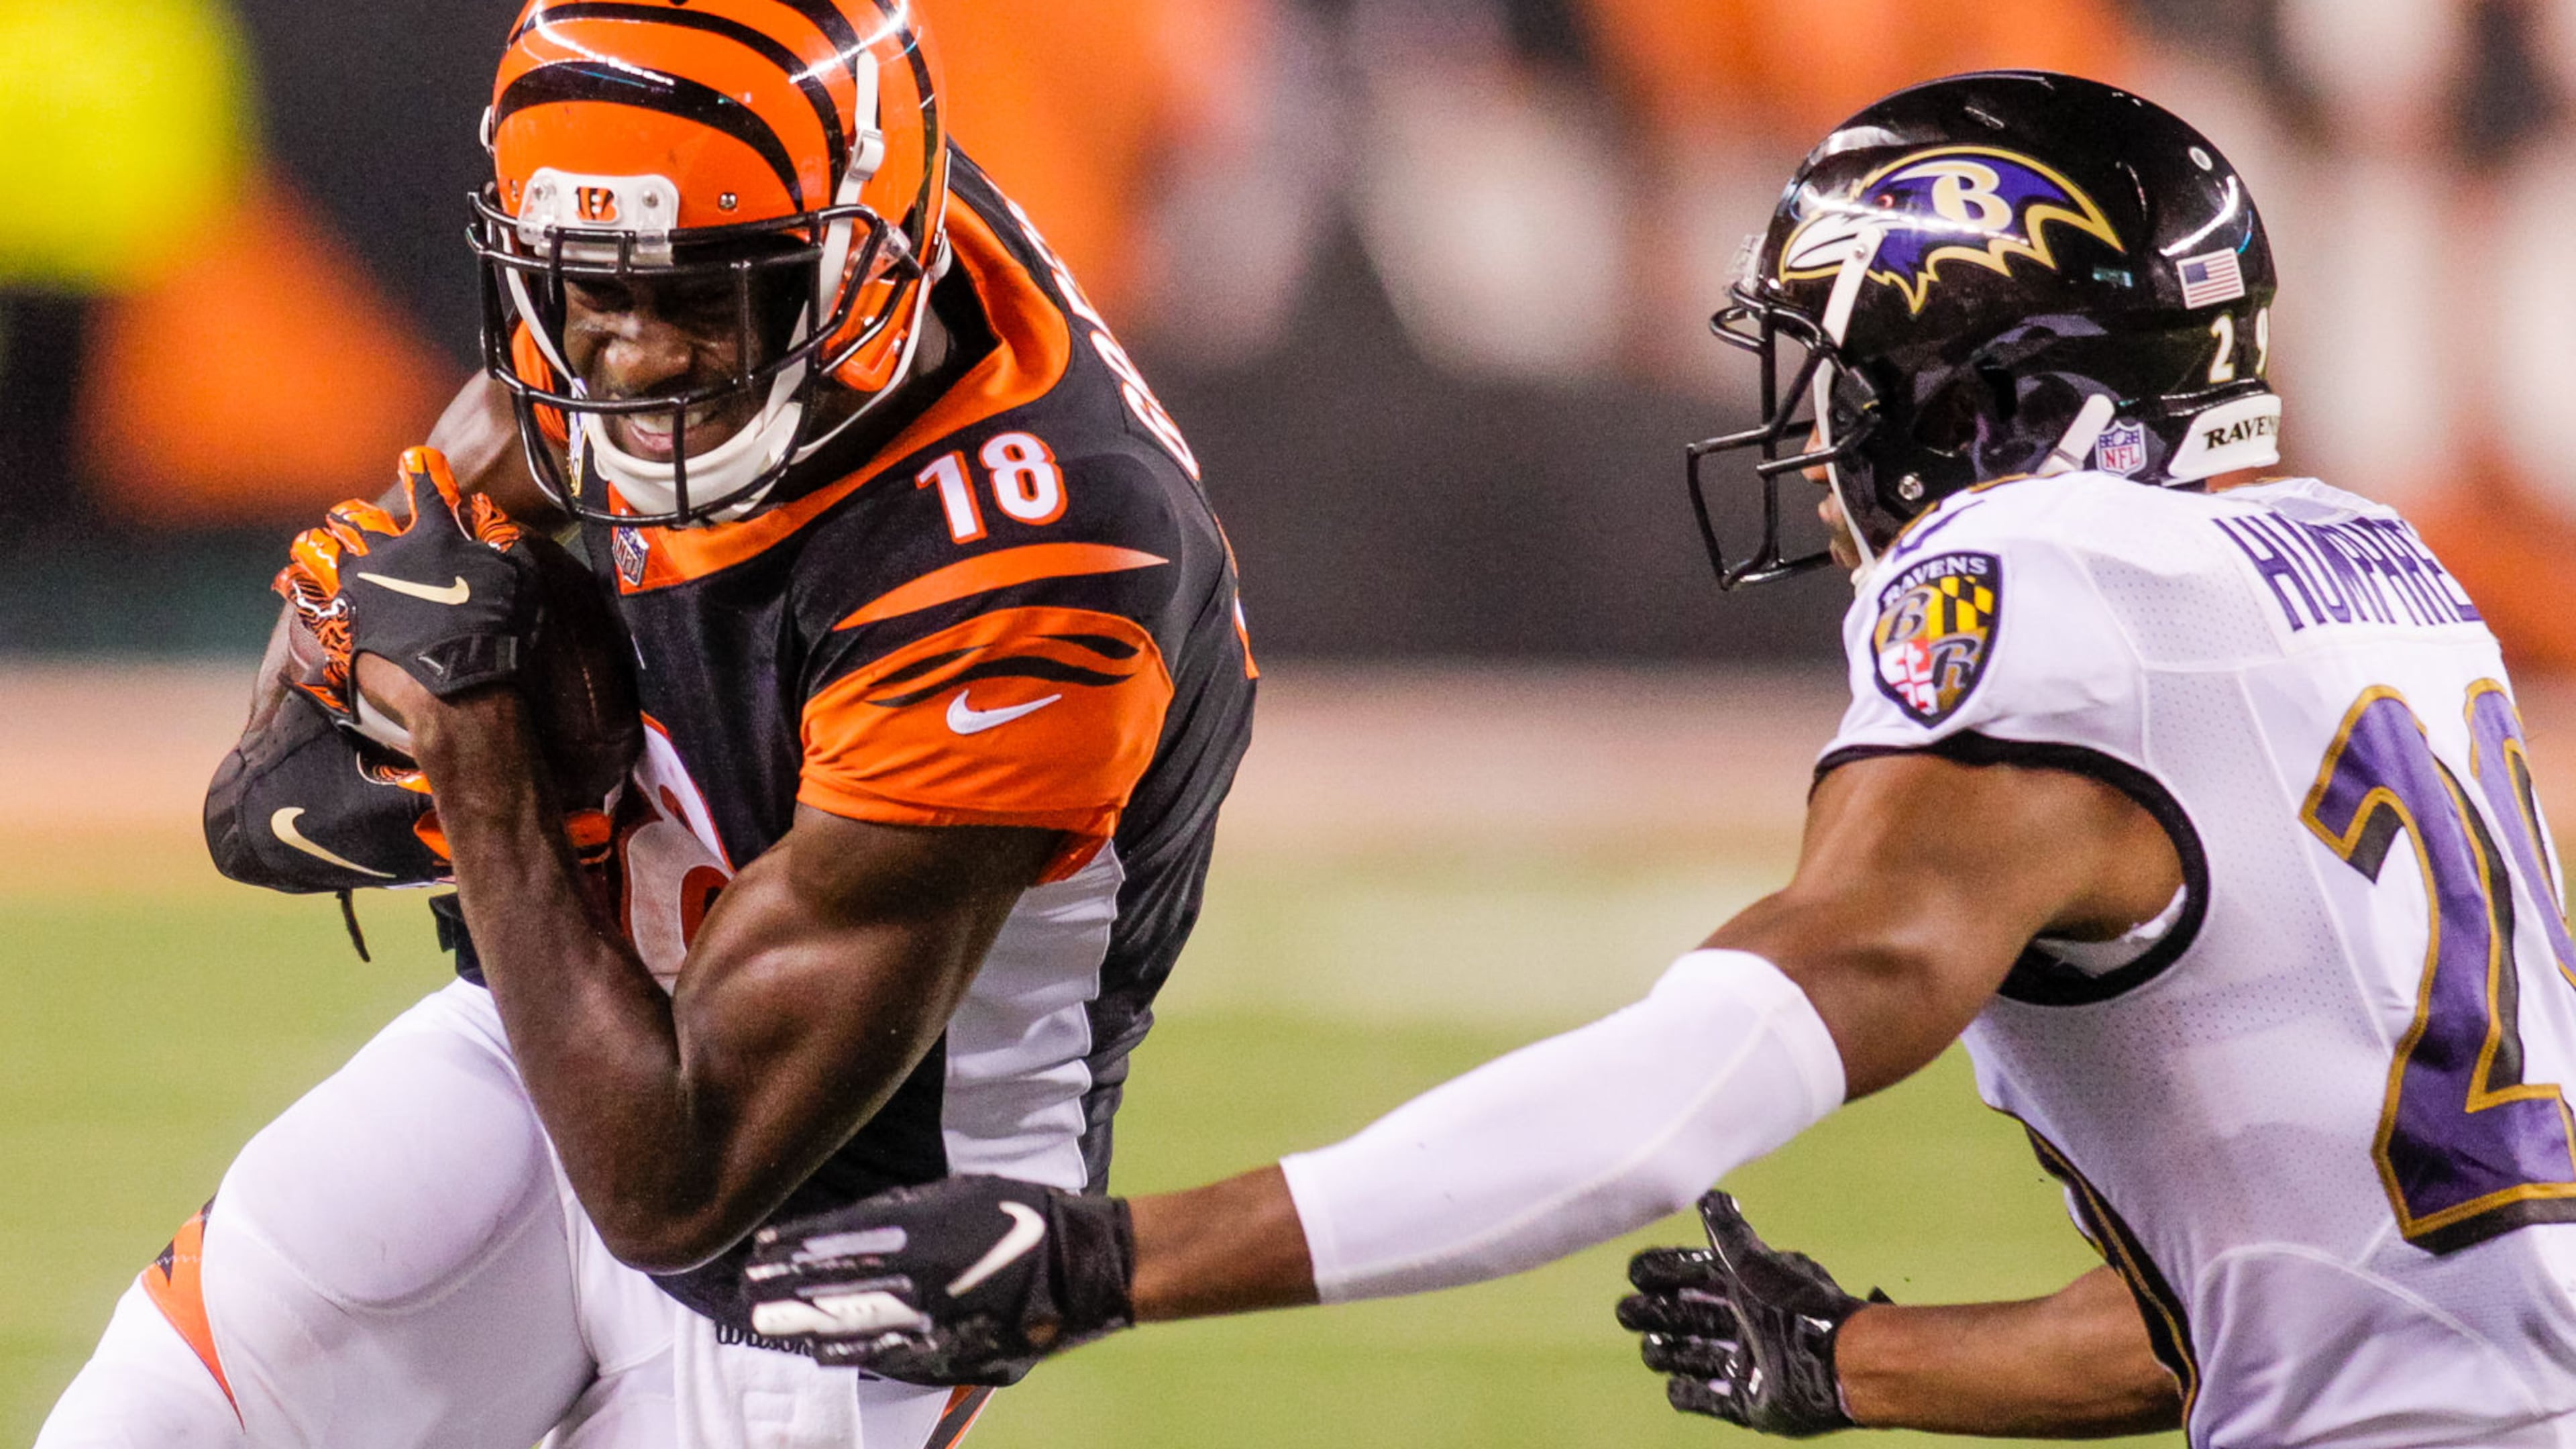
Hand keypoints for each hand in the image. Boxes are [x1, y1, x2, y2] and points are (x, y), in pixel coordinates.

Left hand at [276, 446, 537, 727]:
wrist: (458, 690)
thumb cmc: (498, 632)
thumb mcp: (518, 576)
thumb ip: (498, 535)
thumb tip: (479, 505)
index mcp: (435, 535)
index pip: (428, 486)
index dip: (423, 469)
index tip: (416, 459)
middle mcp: (389, 552)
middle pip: (359, 517)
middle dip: (356, 514)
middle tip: (354, 518)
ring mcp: (358, 586)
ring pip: (321, 549)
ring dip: (318, 544)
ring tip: (314, 545)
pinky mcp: (337, 621)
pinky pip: (303, 596)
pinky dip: (295, 586)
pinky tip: (289, 583)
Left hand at [744, 1176, 1136, 1385]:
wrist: (1079, 1266)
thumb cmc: (1020, 1215)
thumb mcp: (960, 1192)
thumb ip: (904, 1209)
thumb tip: (851, 1220)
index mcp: (924, 1228)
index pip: (841, 1240)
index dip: (796, 1248)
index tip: (759, 1251)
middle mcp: (921, 1274)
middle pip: (838, 1285)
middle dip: (786, 1290)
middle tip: (746, 1292)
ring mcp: (934, 1316)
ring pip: (855, 1323)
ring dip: (806, 1323)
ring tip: (765, 1323)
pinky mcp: (950, 1347)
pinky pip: (889, 1354)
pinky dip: (851, 1352)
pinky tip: (820, 1351)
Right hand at [1615, 1191, 1885, 1436]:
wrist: (1835, 1361)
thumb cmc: (1796, 1306)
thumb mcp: (1755, 1264)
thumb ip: (1729, 1233)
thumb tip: (1710, 1195)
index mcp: (1749, 1289)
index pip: (1698, 1276)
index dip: (1667, 1273)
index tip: (1636, 1273)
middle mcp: (1749, 1326)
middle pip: (1692, 1317)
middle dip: (1658, 1313)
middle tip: (1625, 1311)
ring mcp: (1750, 1367)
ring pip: (1698, 1357)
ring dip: (1669, 1353)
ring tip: (1647, 1349)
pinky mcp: (1753, 1404)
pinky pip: (1713, 1401)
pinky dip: (1691, 1395)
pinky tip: (1673, 1387)